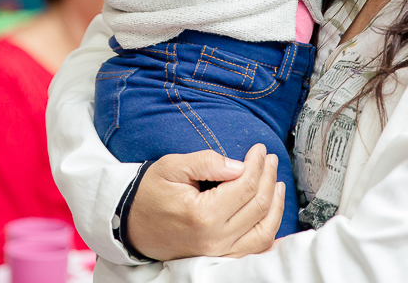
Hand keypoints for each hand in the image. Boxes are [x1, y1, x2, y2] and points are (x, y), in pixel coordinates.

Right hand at [124, 143, 284, 260]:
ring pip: (263, 230)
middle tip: (269, 159)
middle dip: (267, 177)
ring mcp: (219, 252)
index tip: (259, 149)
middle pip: (257, 205)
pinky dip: (269, 229)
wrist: (131, 224)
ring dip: (275, 204)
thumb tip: (239, 165)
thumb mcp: (172, 167)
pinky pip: (255, 247)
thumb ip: (207, 162)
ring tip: (276, 181)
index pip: (244, 186)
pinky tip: (272, 211)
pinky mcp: (220, 257)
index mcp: (202, 214)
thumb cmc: (150, 193)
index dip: (256, 164)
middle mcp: (214, 238)